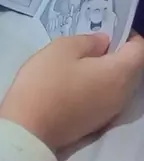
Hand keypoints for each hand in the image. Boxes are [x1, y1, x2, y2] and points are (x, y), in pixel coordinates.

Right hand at [0, 33, 143, 151]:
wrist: (28, 129)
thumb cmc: (45, 83)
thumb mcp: (62, 49)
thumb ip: (88, 41)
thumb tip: (104, 43)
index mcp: (119, 73)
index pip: (140, 49)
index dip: (128, 35)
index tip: (106, 31)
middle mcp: (122, 95)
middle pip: (132, 68)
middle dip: (118, 54)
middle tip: (90, 46)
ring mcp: (110, 112)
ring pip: (120, 84)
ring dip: (107, 71)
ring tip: (80, 64)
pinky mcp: (97, 123)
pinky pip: (107, 97)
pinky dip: (99, 86)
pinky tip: (75, 83)